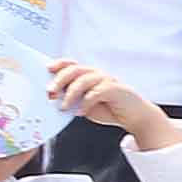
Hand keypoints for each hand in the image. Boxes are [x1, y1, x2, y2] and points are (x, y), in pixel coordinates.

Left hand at [50, 60, 166, 137]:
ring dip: (70, 94)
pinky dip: (86, 102)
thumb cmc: (108, 109)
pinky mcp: (116, 89)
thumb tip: (54, 98)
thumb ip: (72, 99)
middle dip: (60, 80)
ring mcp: (107, 80)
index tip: (47, 69)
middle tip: (50, 92)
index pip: (71, 64)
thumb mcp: (84, 104)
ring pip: (84, 79)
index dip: (59, 64)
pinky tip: (81, 112)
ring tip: (63, 107)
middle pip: (75, 69)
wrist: (134, 117)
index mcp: (88, 75)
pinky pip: (97, 92)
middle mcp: (97, 74)